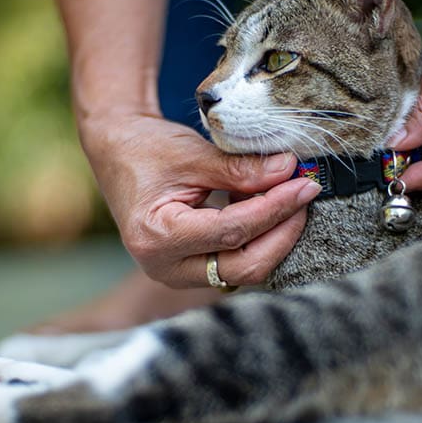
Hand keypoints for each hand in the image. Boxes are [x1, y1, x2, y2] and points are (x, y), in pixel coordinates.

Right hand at [78, 110, 320, 287]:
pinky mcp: (192, 268)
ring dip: (274, 236)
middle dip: (282, 232)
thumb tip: (289, 171)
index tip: (304, 185)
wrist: (117, 151)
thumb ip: (241, 168)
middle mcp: (165, 267)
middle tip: (305, 194)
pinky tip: (270, 205)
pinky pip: (237, 261)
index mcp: (157, 237)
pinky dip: (259, 237)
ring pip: (244, 269)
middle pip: (243, 267)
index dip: (274, 209)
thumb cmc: (145, 149)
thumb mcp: (193, 154)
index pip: (232, 232)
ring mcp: (178, 273)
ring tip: (288, 194)